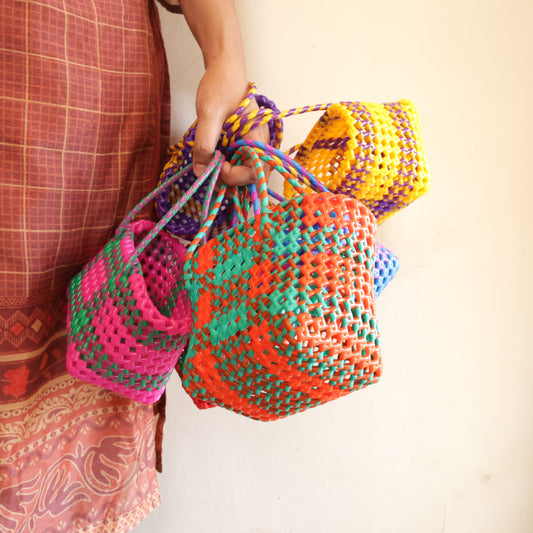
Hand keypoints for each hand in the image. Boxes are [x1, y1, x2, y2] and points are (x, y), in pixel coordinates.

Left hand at [179, 0, 269, 185]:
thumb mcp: (209, 115)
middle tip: (209, 175)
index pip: (254, 173)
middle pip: (251, 178)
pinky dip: (224, 167)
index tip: (215, 167)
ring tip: (207, 170)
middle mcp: (258, 145)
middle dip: (231, 182)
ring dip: (226, 177)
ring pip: (243, 173)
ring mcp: (250, 145)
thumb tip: (201, 172)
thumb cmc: (221, 86)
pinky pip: (236, 163)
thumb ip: (205, 144)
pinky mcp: (241, 143)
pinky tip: (210, 161)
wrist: (223, 67)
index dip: (234, 177)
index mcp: (258, 139)